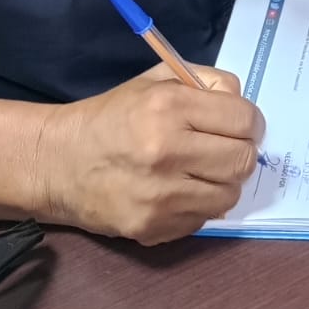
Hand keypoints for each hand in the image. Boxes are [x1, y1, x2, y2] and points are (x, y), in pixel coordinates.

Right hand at [35, 64, 262, 244]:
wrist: (58, 163)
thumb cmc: (112, 117)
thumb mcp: (156, 81)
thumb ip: (205, 83)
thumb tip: (243, 104)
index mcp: (168, 107)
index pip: (243, 119)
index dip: (250, 122)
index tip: (242, 126)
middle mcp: (166, 151)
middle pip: (243, 160)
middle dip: (241, 153)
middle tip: (224, 149)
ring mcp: (160, 195)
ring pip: (229, 195)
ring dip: (222, 183)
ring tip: (200, 172)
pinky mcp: (153, 227)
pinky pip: (203, 219)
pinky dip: (199, 205)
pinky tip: (178, 191)